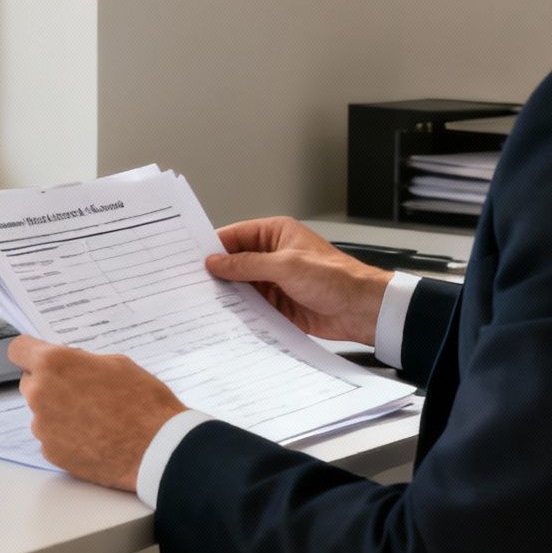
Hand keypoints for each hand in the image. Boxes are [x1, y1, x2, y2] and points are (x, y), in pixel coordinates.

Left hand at [7, 336, 185, 491]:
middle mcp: (39, 394)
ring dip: (59, 411)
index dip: (29, 352)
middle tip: (80, 390)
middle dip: (49, 383)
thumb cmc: (142, 403)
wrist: (156, 449)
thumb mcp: (115, 363)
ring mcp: (43, 427)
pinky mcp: (51, 453)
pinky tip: (93, 437)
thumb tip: (70, 367)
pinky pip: (52, 437)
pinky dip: (66, 436)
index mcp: (54, 365)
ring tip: (94, 418)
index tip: (37, 356)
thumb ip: (81, 362)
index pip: (18, 349)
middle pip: (30, 382)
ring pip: (42, 412)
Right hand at [205, 217, 389, 346]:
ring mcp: (275, 281)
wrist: (361, 310)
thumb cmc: (335, 278)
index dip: (213, 246)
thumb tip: (216, 262)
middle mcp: (273, 256)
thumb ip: (247, 264)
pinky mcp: (278, 304)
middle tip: (191, 283)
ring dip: (227, 294)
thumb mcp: (285, 266)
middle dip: (217, 273)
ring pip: (241, 286)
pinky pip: (252, 306)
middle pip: (235, 262)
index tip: (190, 257)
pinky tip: (225, 317)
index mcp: (276, 234)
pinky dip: (240, 312)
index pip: (235, 236)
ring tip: (202, 302)